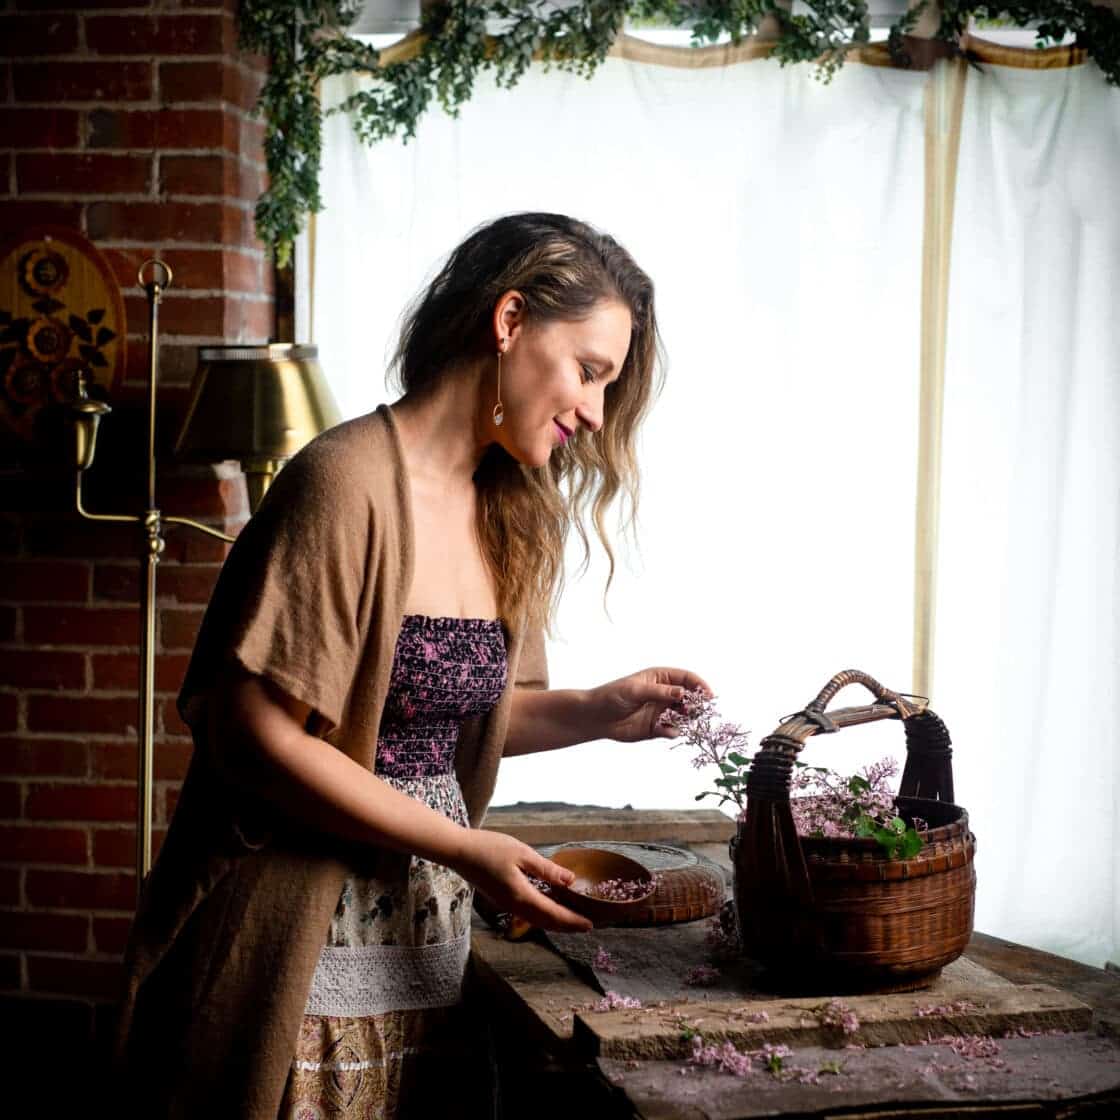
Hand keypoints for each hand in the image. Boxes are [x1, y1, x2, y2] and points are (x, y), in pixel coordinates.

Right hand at [451, 829, 593, 932]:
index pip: (553, 914)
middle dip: (567, 925)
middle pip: (546, 922)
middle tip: (586, 926)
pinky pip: (528, 912)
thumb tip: (571, 880)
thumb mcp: (522, 854)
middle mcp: (514, 906)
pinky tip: (550, 905)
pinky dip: (543, 914)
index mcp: (521, 896)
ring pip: (536, 919)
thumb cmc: (489, 848)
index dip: (572, 921)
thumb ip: (547, 869)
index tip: (590, 925)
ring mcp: (507, 905)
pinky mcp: (502, 899)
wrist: (459, 852)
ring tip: (572, 918)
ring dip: (556, 921)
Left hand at [590, 667, 712, 742]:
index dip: (700, 685)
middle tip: (697, 711)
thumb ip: (659, 692)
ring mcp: (661, 711)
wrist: (596, 717)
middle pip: (690, 698)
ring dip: (687, 720)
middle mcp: (664, 694)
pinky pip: (672, 730)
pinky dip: (673, 731)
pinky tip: (666, 731)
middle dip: (697, 704)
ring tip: (682, 721)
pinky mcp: (656, 728)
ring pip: (684, 716)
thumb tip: (683, 692)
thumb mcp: (635, 690)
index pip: (686, 678)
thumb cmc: (612, 696)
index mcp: (660, 678)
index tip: (709, 695)